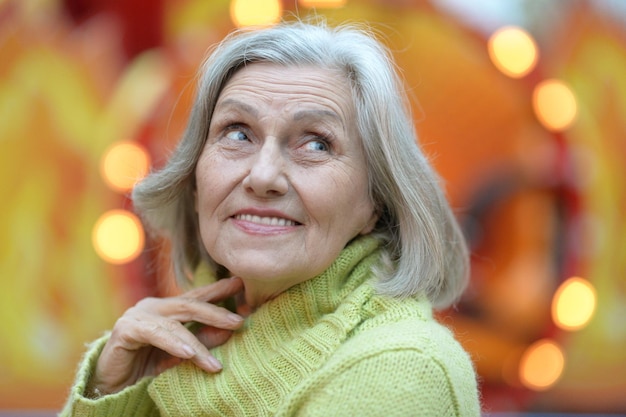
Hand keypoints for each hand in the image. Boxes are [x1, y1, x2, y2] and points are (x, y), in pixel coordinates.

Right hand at [88, 276, 244, 395]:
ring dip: (198, 345)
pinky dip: (173, 344)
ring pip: (176, 324)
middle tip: (238, 321)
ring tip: (214, 363)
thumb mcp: (180, 355)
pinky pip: (155, 335)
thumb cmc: (147, 368)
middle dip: (216, 313)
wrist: (112, 387)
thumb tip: (230, 331)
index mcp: (168, 309)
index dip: (219, 290)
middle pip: (190, 305)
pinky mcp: (125, 330)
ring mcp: (138, 316)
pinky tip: (188, 353)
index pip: (197, 297)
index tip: (241, 284)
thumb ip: (202, 341)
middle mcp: (154, 307)